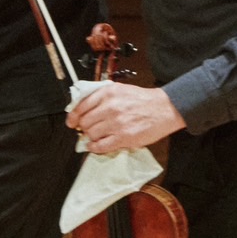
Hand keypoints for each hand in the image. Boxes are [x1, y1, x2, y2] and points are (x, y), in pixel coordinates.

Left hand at [66, 82, 184, 153]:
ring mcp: (117, 123)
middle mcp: (110, 107)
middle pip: (85, 122)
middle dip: (84, 128)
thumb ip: (102, 97)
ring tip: (96, 137)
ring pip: (92, 134)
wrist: (164, 108)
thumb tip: (85, 109)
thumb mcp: (120, 89)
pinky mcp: (124, 137)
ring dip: (91, 137)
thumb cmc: (143, 100)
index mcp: (107, 93)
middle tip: (88, 130)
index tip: (72, 122)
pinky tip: (95, 146)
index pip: (81, 106)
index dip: (74, 117)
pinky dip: (95, 148)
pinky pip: (102, 146)